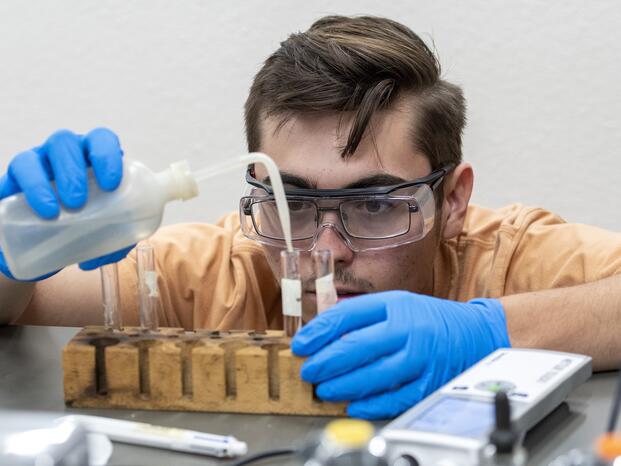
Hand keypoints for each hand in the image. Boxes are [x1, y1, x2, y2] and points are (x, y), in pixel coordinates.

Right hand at [0, 128, 132, 280]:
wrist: (45, 241)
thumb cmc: (85, 226)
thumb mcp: (106, 232)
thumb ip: (115, 239)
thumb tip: (107, 254)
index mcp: (95, 158)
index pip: (102, 140)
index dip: (106, 155)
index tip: (111, 184)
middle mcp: (68, 152)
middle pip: (67, 142)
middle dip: (73, 171)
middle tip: (77, 203)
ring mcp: (42, 159)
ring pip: (40, 153)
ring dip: (46, 180)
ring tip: (54, 211)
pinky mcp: (18, 174)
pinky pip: (20, 168)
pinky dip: (29, 187)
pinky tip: (36, 208)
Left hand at [291, 291, 510, 418]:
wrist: (476, 332)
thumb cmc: (429, 319)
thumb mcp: (396, 305)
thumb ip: (363, 317)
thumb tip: (323, 334)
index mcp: (395, 305)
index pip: (347, 315)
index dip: (319, 331)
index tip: (300, 345)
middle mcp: (408, 328)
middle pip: (357, 346)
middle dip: (325, 362)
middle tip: (308, 371)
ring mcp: (421, 356)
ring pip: (374, 374)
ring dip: (343, 385)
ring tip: (324, 389)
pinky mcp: (431, 381)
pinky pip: (397, 396)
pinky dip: (372, 403)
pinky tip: (353, 405)